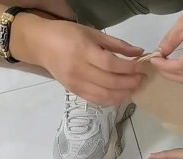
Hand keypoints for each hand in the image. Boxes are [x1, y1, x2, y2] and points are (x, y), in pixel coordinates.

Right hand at [23, 18, 144, 105]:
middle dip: (131, 83)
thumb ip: (117, 44)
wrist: (40, 44)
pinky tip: (121, 95)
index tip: (141, 68)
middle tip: (142, 79)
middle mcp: (79, 70)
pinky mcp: (74, 91)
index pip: (111, 65)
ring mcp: (76, 83)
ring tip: (134, 88)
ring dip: (124, 94)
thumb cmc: (68, 35)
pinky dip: (112, 100)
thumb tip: (139, 53)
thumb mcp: (92, 33)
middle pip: (110, 82)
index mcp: (83, 52)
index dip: (129, 69)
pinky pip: (96, 100)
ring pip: (105, 95)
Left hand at [150, 0, 182, 83]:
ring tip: (163, 64)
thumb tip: (158, 55)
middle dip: (167, 74)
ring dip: (174, 74)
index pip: (180, 66)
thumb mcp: (182, 25)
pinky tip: (174, 64)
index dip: (164, 66)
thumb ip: (169, 42)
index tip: (153, 59)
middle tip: (156, 64)